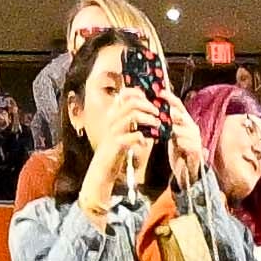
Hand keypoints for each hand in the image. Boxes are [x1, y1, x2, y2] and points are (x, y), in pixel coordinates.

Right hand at [83, 71, 164, 188]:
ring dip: (149, 119)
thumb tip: (149, 107)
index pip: (124, 94)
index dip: (138, 93)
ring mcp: (114, 130)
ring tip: (157, 124)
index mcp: (113, 113)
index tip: (149, 99)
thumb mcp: (122, 129)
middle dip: (148, 105)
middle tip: (157, 112)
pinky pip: (135, 135)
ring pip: (134, 115)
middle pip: (132, 102)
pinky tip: (145, 143)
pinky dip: (144, 137)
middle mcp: (112, 119)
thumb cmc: (116, 147)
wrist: (103, 167)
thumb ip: (131, 118)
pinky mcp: (118, 143)